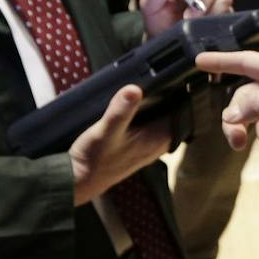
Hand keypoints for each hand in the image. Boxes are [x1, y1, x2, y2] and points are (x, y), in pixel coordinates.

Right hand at [67, 84, 173, 204]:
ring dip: (152, 106)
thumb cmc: (93, 159)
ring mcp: (147, 147)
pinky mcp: (135, 148)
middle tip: (156, 79)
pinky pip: (146, 126)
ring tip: (143, 89)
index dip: (180, 93)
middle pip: (171, 115)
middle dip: (166, 98)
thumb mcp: (106, 130)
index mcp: (159, 139)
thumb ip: (120, 110)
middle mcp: (158, 144)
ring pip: (158, 120)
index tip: (175, 77)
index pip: (181, 112)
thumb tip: (134, 89)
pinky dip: (141, 116)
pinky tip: (130, 108)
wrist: (77, 181)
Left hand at [140, 0, 230, 36]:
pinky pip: (229, 11)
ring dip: (210, 11)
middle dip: (202, 1)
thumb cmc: (157, 21)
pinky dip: (217, 18)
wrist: (164, 43)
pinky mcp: (223, 15)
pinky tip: (205, 26)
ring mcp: (214, 1)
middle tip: (189, 17)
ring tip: (195, 23)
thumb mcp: (149, 3)